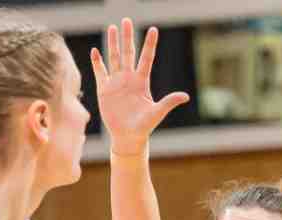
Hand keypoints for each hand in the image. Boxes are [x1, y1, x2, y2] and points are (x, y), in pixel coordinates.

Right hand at [89, 19, 188, 155]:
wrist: (128, 137)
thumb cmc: (144, 126)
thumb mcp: (157, 113)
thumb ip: (169, 102)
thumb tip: (185, 96)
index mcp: (142, 81)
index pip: (147, 58)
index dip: (150, 44)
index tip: (154, 29)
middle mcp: (129, 78)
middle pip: (128, 52)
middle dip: (127, 37)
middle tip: (126, 20)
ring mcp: (116, 83)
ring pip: (114, 58)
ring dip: (113, 43)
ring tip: (113, 27)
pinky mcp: (105, 90)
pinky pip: (100, 73)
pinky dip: (97, 62)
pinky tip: (95, 50)